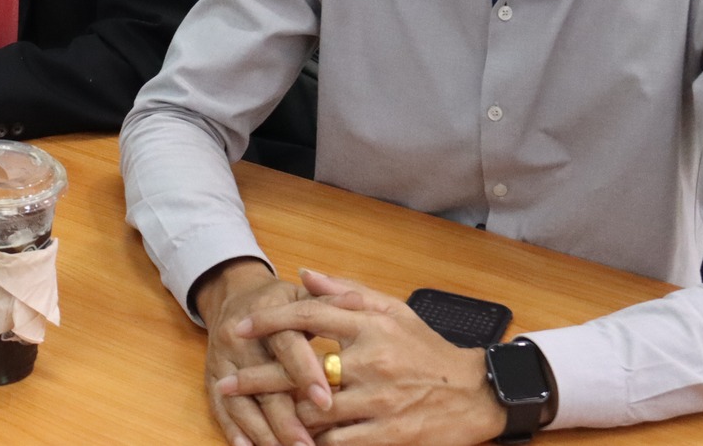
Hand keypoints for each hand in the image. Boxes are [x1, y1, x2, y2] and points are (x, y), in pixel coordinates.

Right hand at [194, 261, 328, 445]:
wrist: (233, 294)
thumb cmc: (277, 301)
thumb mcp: (301, 296)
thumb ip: (328, 302)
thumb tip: (357, 301)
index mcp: (266, 315)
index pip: (287, 346)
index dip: (306, 374)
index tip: (327, 401)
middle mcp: (239, 339)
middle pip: (263, 385)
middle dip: (286, 419)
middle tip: (308, 444)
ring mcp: (223, 361)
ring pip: (241, 403)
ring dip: (264, 433)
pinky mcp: (211, 378)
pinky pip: (220, 410)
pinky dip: (234, 432)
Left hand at [221, 271, 507, 445]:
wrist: (475, 394)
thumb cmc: (427, 350)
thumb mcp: (393, 309)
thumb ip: (345, 291)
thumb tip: (304, 274)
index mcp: (371, 325)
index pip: (308, 316)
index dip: (268, 322)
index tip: (239, 329)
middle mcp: (371, 361)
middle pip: (301, 370)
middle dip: (257, 378)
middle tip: (227, 382)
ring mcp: (378, 402)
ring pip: (313, 412)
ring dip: (281, 417)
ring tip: (253, 419)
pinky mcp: (387, 436)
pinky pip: (337, 443)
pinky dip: (312, 443)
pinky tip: (293, 442)